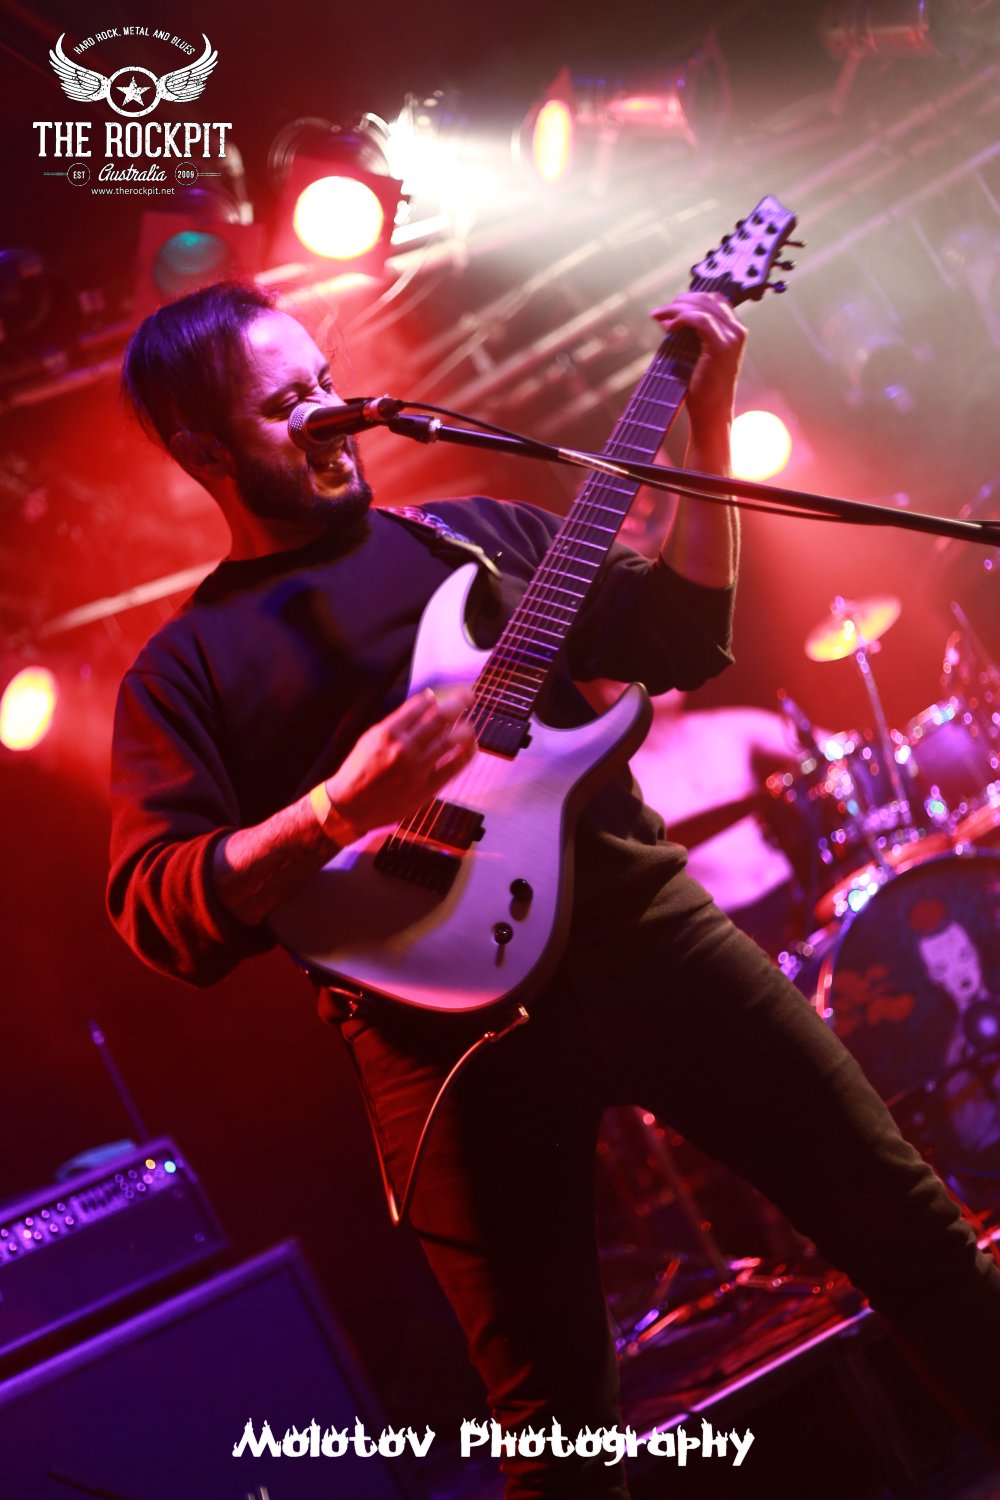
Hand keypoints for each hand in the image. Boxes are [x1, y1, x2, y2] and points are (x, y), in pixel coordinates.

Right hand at [325, 684, 476, 837]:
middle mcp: (404, 748)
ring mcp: (417, 769)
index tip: (447, 692)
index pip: (421, 705)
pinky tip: (470, 747)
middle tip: (469, 696)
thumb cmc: (359, 769)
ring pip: (451, 741)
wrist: (349, 806)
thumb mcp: (371, 738)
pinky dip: (466, 754)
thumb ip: (397, 722)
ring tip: (470, 725)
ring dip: (466, 728)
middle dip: (459, 702)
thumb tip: (425, 703)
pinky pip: (454, 767)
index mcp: (388, 732)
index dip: (438, 695)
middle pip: (441, 718)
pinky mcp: (426, 788)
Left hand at [650, 292, 745, 440]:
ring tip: (660, 316)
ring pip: (702, 306)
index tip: (670, 308)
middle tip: (660, 311)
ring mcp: (732, 338)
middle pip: (708, 299)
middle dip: (680, 301)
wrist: (711, 412)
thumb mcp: (694, 353)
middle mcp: (737, 331)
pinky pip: (699, 320)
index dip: (691, 299)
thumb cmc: (702, 388)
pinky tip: (669, 328)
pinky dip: (681, 319)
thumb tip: (665, 317)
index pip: (715, 300)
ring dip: (677, 308)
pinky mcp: (721, 346)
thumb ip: (685, 334)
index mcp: (734, 331)